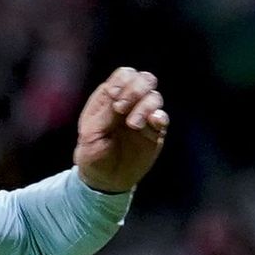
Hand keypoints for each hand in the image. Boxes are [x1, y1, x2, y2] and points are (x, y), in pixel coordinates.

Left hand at [73, 67, 169, 193]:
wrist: (104, 179)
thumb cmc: (92, 153)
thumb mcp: (91, 133)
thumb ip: (106, 112)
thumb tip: (121, 97)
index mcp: (111, 97)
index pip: (124, 75)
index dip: (122, 81)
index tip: (114, 98)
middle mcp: (130, 102)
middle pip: (144, 79)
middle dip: (136, 89)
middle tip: (121, 108)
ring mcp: (144, 115)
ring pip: (155, 97)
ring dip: (145, 106)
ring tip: (133, 124)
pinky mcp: (155, 132)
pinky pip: (163, 117)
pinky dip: (160, 116)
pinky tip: (153, 122)